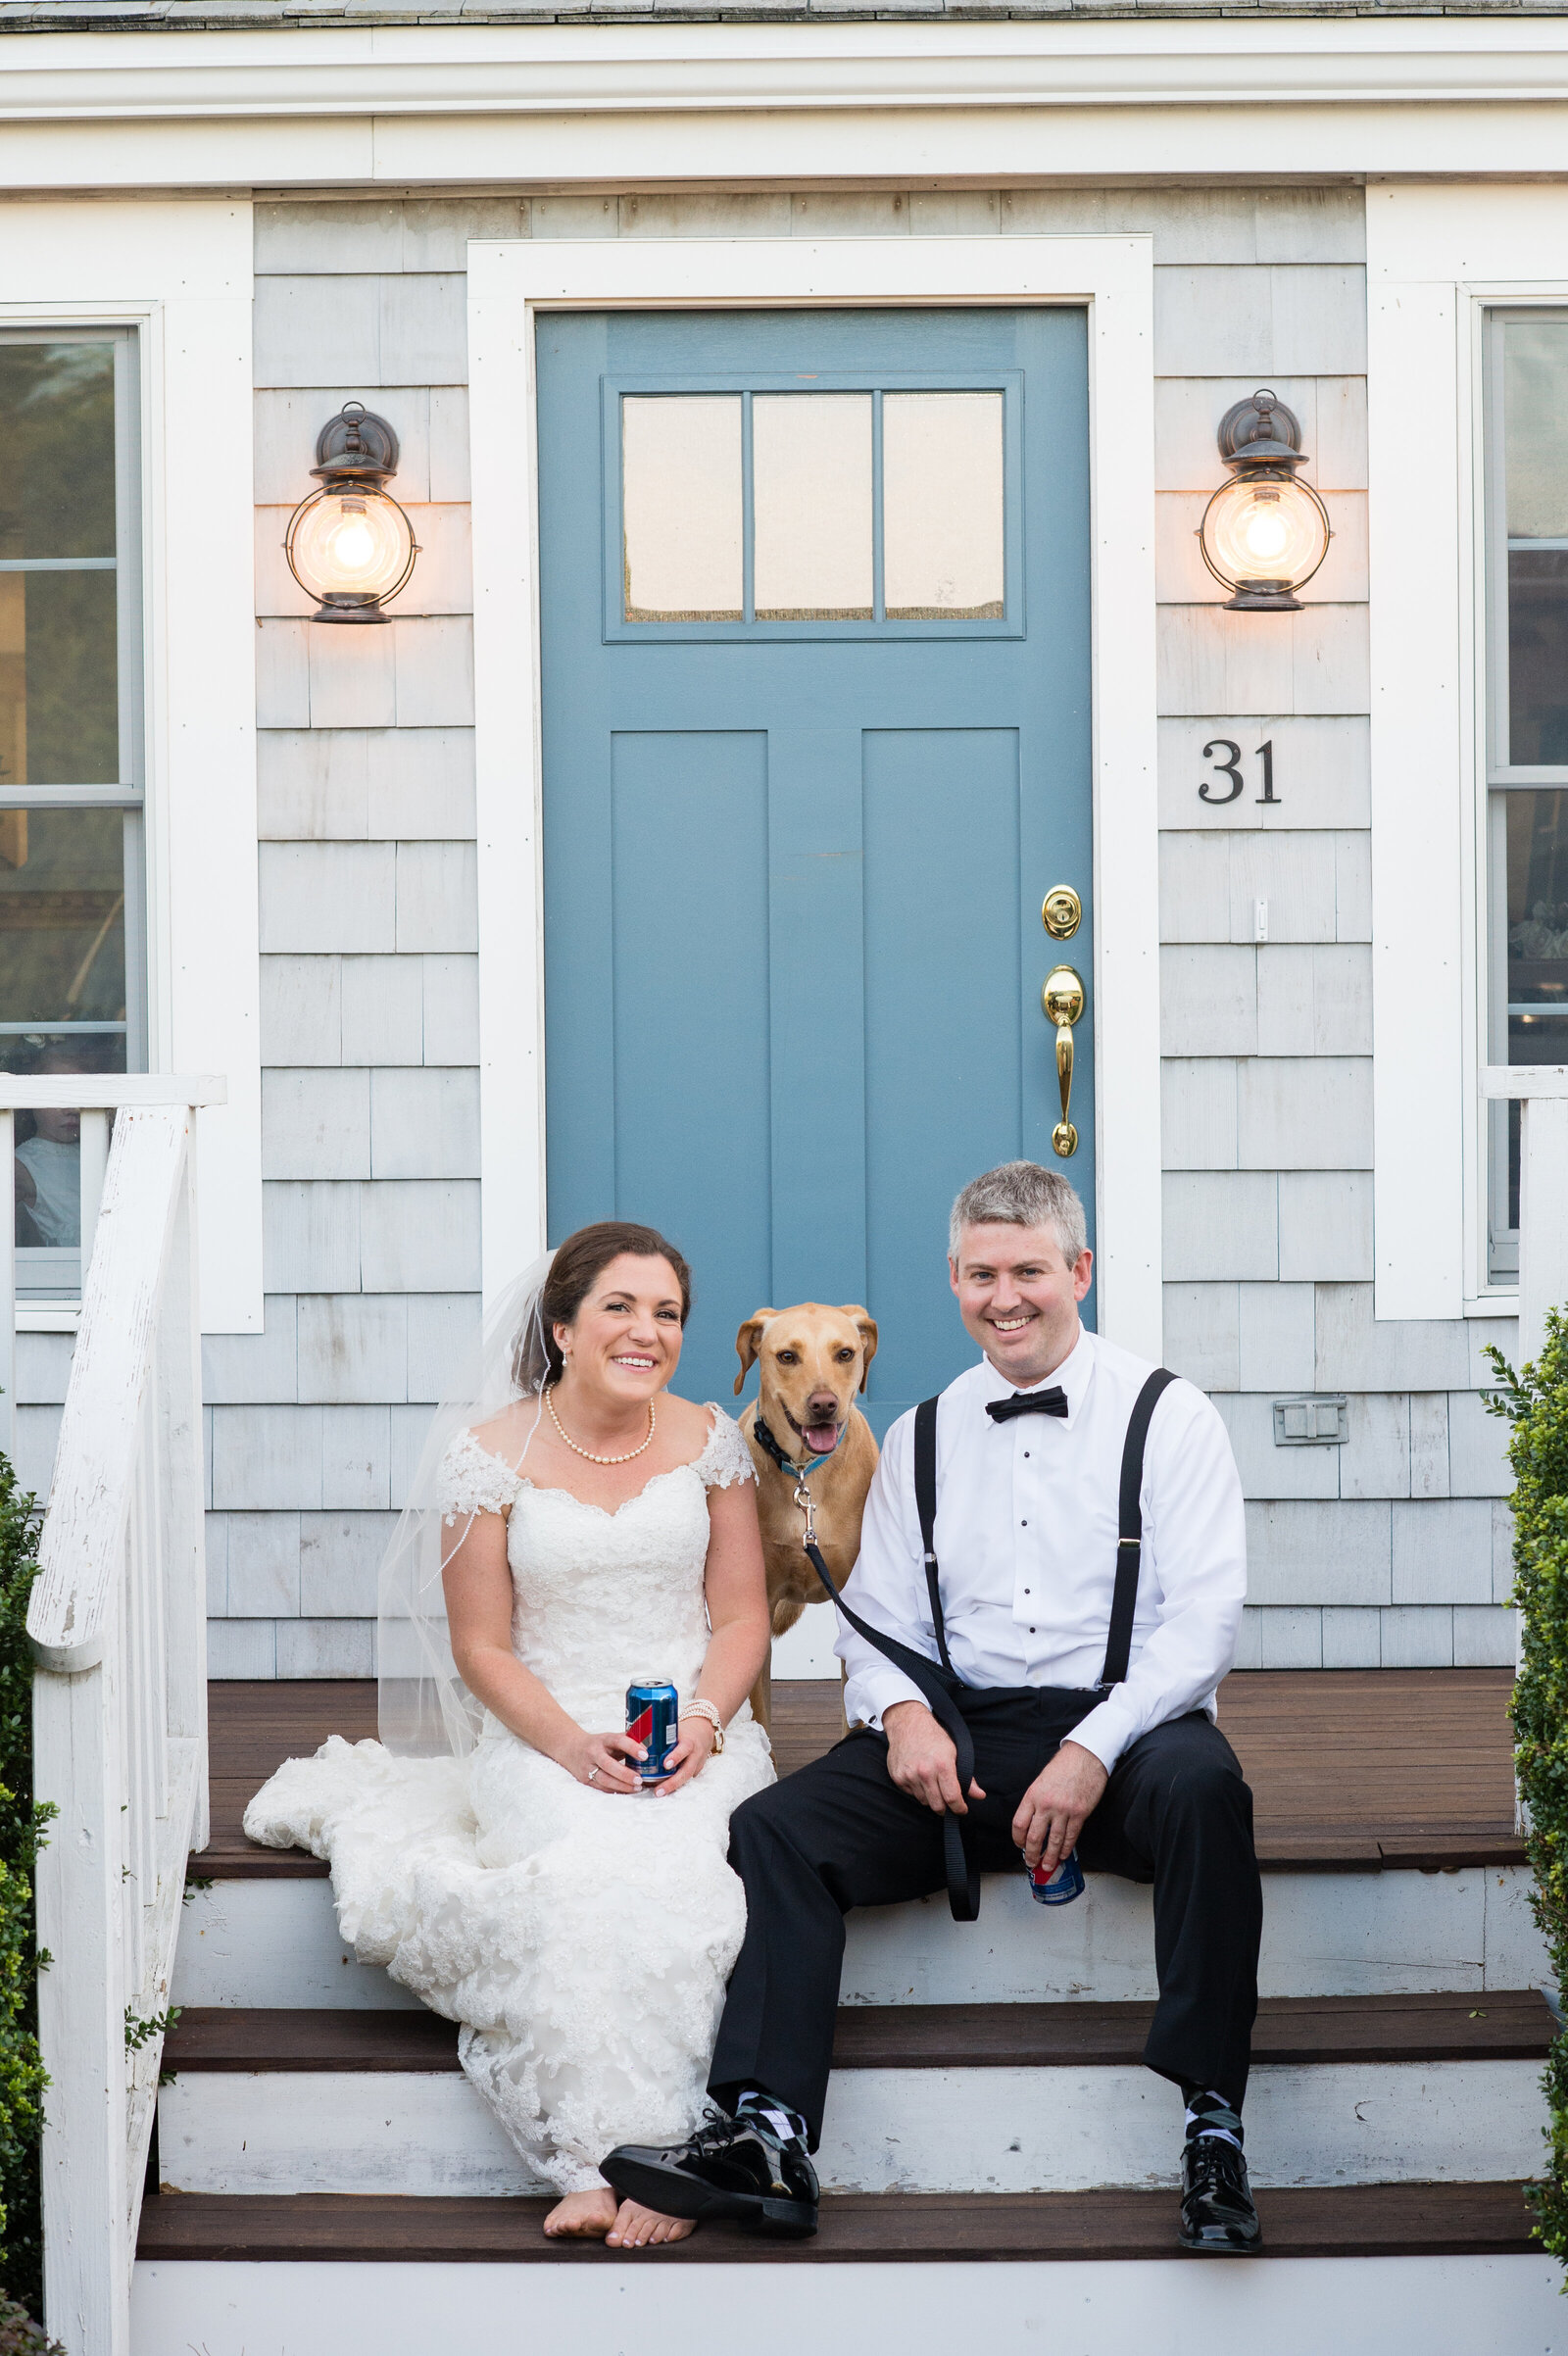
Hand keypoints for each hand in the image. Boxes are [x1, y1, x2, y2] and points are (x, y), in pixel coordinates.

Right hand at [565, 1729, 644, 1793]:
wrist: (571, 1748)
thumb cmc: (597, 1744)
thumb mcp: (610, 1738)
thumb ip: (627, 1741)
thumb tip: (649, 1746)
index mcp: (603, 1740)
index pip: (618, 1741)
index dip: (632, 1747)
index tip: (645, 1755)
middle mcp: (594, 1753)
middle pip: (609, 1765)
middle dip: (625, 1774)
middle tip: (640, 1779)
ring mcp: (588, 1767)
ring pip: (604, 1779)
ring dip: (622, 1786)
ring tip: (637, 1788)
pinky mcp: (585, 1779)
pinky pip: (601, 1787)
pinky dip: (615, 1790)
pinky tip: (626, 1791)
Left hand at [653, 1715, 715, 1795]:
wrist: (703, 1732)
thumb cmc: (684, 1731)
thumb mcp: (675, 1729)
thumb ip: (660, 1734)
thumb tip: (633, 1738)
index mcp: (689, 1742)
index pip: (684, 1749)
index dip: (676, 1757)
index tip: (665, 1764)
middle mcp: (695, 1754)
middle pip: (686, 1770)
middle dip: (673, 1781)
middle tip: (658, 1789)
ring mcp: (696, 1765)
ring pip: (686, 1778)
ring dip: (672, 1787)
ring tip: (659, 1793)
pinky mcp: (696, 1772)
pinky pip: (686, 1780)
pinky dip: (675, 1785)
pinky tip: (663, 1789)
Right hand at [884, 1699, 984, 1816]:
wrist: (908, 1723)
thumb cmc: (934, 1737)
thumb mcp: (955, 1752)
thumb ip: (967, 1777)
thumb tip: (980, 1795)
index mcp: (942, 1765)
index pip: (952, 1798)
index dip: (959, 1808)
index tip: (962, 1810)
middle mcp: (925, 1772)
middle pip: (937, 1805)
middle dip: (946, 1808)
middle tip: (948, 1803)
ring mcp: (909, 1775)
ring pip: (924, 1801)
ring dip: (931, 1798)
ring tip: (933, 1784)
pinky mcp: (898, 1777)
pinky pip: (911, 1794)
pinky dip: (918, 1790)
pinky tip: (920, 1778)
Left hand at [1013, 1740, 1107, 1872]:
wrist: (1085, 1756)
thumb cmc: (1063, 1766)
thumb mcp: (1041, 1781)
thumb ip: (1035, 1801)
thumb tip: (1032, 1822)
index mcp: (1033, 1795)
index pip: (1019, 1824)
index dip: (1018, 1839)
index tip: (1020, 1845)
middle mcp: (1046, 1804)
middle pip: (1034, 1837)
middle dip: (1032, 1854)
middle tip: (1031, 1862)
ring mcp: (1063, 1810)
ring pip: (1053, 1841)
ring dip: (1050, 1857)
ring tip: (1047, 1865)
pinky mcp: (1079, 1813)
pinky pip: (1071, 1836)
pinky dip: (1067, 1848)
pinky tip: (1064, 1854)